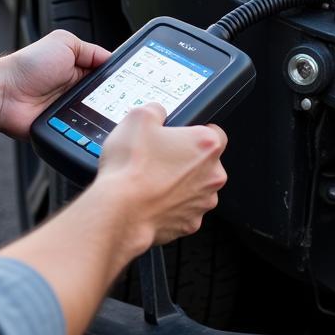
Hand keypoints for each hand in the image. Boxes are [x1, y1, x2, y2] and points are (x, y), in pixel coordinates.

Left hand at [0, 29, 111, 139]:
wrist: (4, 94)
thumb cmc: (28, 66)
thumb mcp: (64, 43)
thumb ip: (90, 50)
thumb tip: (112, 58)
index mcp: (79, 69)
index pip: (107, 75)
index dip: (119, 78)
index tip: (133, 82)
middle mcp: (76, 90)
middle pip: (107, 97)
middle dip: (115, 99)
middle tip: (122, 99)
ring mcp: (70, 110)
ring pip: (98, 116)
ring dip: (101, 115)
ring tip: (104, 112)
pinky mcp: (64, 129)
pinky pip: (83, 132)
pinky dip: (88, 130)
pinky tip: (90, 126)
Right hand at [95, 104, 227, 254]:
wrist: (119, 212)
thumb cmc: (131, 168)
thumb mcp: (138, 118)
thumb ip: (156, 110)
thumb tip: (158, 112)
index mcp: (206, 146)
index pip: (215, 133)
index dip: (196, 131)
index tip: (181, 135)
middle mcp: (212, 176)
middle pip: (205, 162)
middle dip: (186, 160)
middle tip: (159, 157)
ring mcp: (202, 202)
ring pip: (195, 188)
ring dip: (179, 184)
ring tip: (151, 180)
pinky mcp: (189, 225)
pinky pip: (183, 210)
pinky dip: (170, 206)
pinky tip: (150, 199)